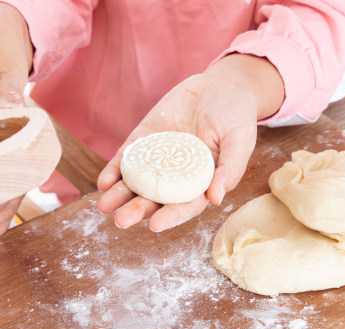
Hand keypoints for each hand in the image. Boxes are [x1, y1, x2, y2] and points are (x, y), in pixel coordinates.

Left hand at [97, 54, 283, 231]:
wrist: (221, 86)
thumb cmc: (236, 117)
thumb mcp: (240, 141)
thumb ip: (230, 169)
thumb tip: (216, 199)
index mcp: (201, 184)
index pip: (184, 206)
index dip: (170, 216)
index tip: (155, 225)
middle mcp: (176, 177)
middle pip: (155, 199)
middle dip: (137, 210)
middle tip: (120, 221)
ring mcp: (158, 159)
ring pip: (136, 182)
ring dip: (119, 196)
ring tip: (104, 206)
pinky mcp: (145, 141)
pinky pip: (127, 158)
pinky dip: (115, 170)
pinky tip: (104, 182)